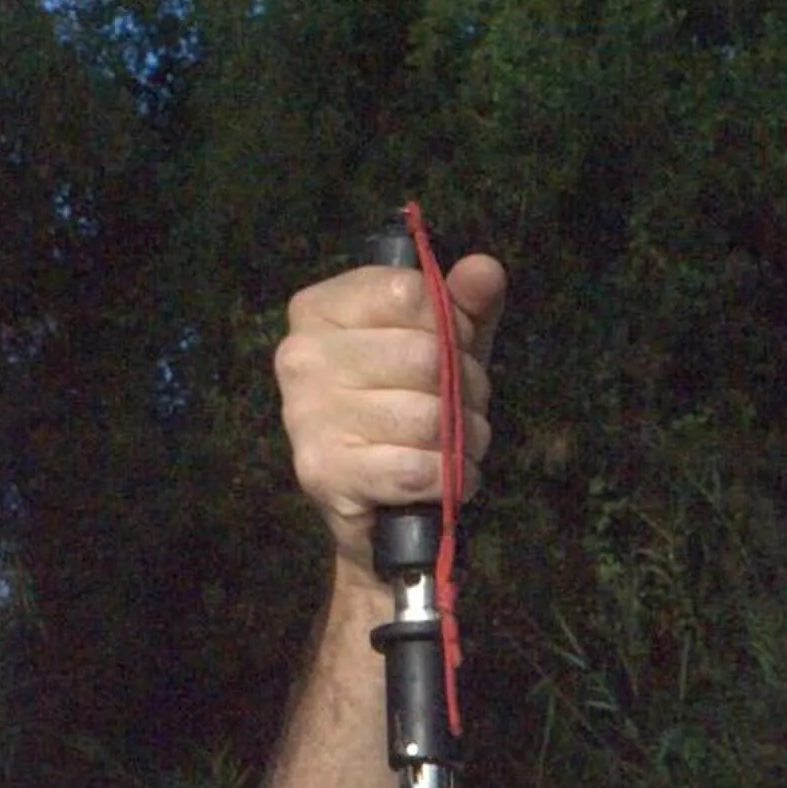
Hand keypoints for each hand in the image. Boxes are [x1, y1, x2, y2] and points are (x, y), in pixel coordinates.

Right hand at [275, 249, 507, 569]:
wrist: (377, 518)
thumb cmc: (407, 419)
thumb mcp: (441, 352)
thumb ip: (464, 308)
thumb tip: (485, 269)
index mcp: (319, 310)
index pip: (412, 292)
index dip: (455, 327)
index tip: (456, 353)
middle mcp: (301, 356)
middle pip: (426, 355)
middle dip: (467, 389)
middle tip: (463, 411)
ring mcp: (306, 415)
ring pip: (429, 415)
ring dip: (466, 439)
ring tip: (458, 448)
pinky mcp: (324, 472)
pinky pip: (416, 468)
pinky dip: (450, 479)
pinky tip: (447, 480)